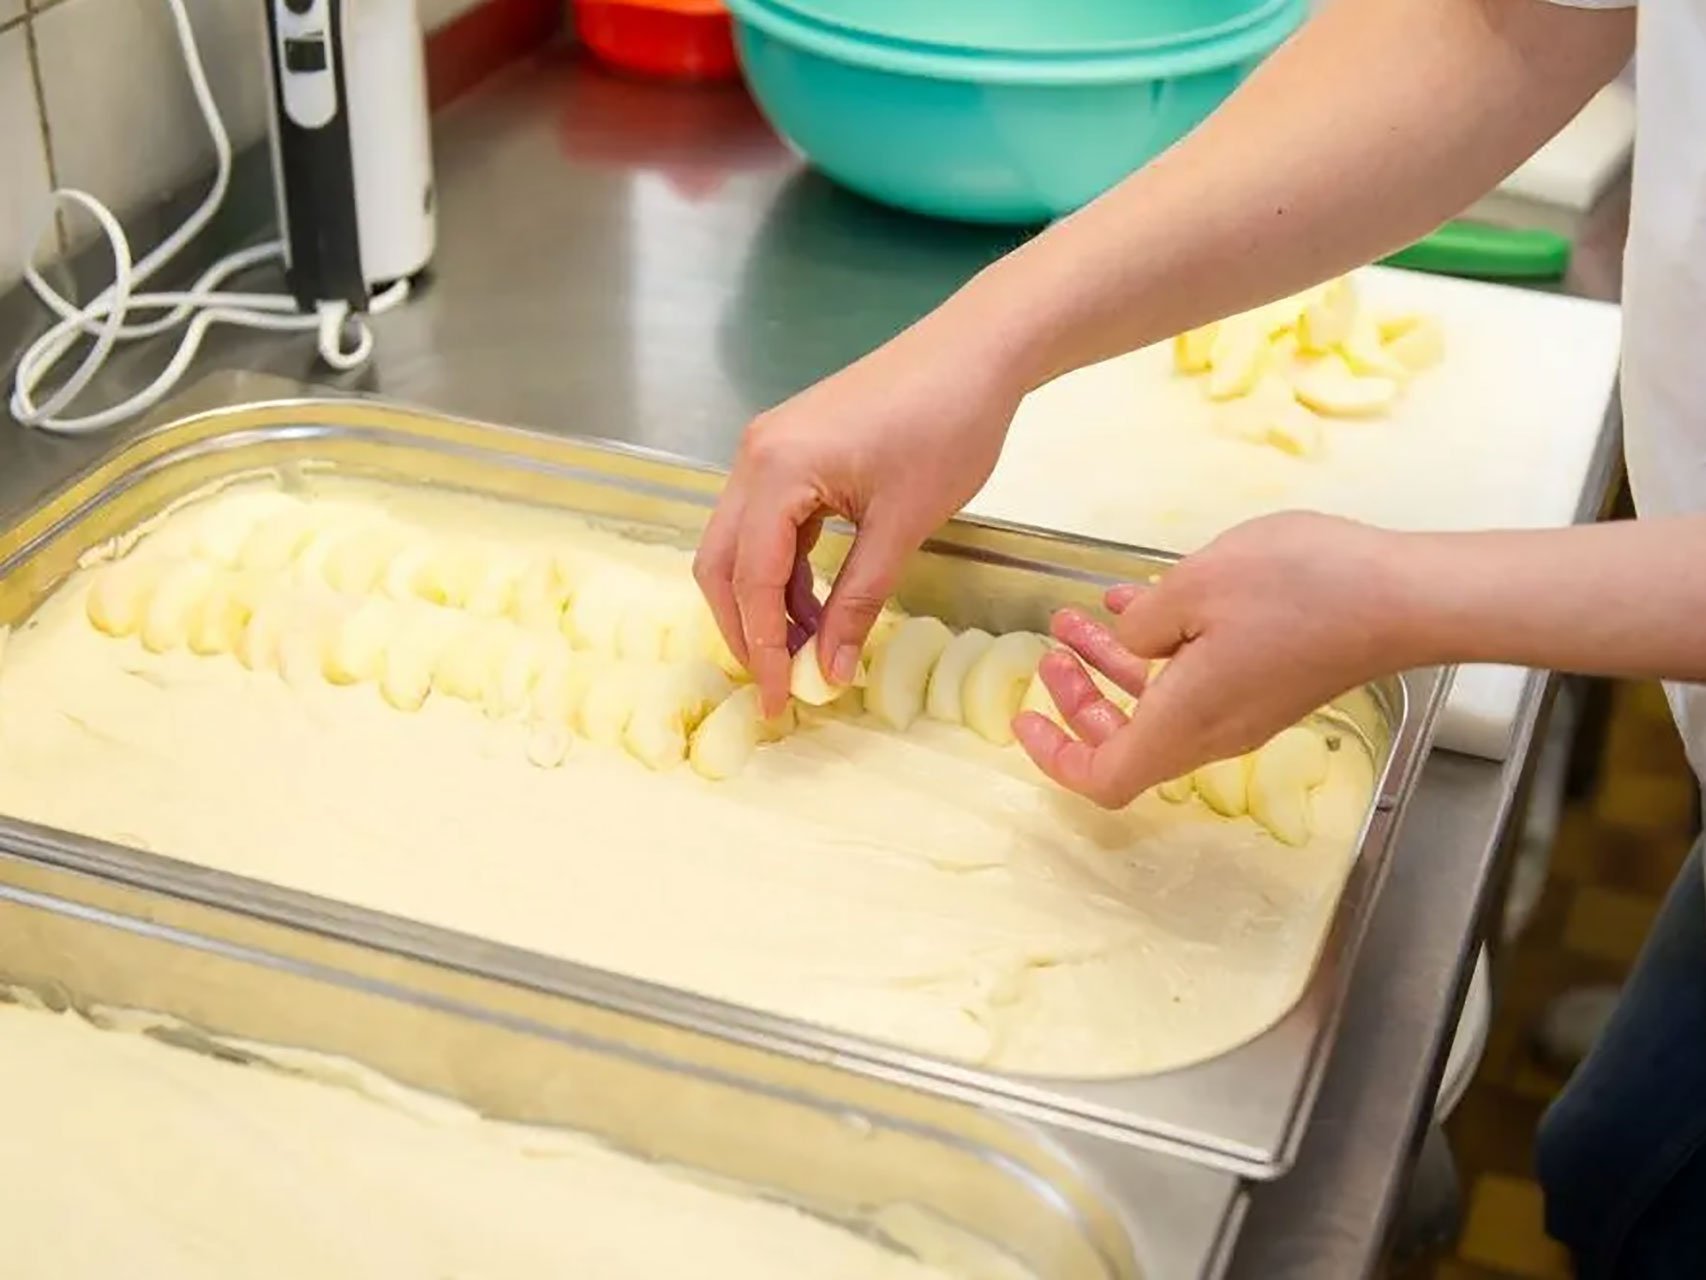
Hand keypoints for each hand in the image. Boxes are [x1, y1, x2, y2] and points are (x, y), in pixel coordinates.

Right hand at [695, 318, 1023, 714]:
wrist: (976, 350)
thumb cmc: (948, 426)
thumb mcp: (904, 526)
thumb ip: (859, 601)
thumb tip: (827, 670)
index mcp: (775, 470)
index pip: (751, 579)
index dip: (761, 647)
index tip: (780, 701)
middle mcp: (754, 456)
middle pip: (723, 563)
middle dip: (745, 628)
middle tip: (779, 682)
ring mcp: (768, 448)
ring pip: (742, 545)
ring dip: (767, 601)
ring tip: (808, 651)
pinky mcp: (791, 448)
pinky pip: (769, 522)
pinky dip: (785, 569)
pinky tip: (817, 605)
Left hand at [1015, 512, 1415, 807]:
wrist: (1406, 596)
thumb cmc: (1302, 588)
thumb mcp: (1194, 586)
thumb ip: (1144, 620)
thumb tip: (1128, 638)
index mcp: (1184, 722)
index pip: (1104, 778)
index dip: (1056, 757)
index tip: (1026, 718)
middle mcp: (1211, 734)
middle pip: (1124, 744)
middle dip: (1077, 700)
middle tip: (1052, 650)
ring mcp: (1244, 713)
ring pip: (1157, 709)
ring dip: (1113, 669)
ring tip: (1081, 616)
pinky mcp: (1270, 687)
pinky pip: (1194, 685)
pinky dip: (1158, 653)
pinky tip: (1141, 603)